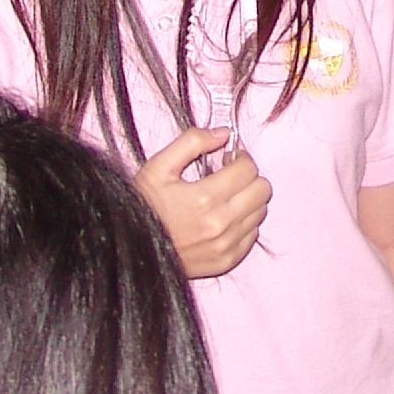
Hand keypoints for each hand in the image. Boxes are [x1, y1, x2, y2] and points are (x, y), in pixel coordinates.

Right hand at [135, 126, 266, 277]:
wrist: (131, 249)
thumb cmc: (143, 208)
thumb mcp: (158, 167)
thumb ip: (192, 142)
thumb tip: (223, 133)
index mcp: (205, 197)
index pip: (248, 169)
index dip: (240, 158)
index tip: (228, 159)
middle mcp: (220, 224)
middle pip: (262, 190)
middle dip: (248, 177)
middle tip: (229, 176)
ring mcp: (225, 245)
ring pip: (260, 212)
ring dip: (247, 200)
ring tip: (225, 197)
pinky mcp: (225, 261)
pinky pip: (252, 236)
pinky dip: (243, 224)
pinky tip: (223, 218)